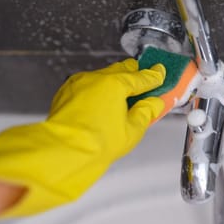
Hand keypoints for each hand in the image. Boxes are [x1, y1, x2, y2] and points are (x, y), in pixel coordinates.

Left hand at [0, 59, 165, 216]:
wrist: (63, 152)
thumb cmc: (97, 143)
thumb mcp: (132, 131)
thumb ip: (146, 113)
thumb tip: (154, 103)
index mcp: (115, 84)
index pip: (141, 77)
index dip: (154, 76)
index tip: (161, 73)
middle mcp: (96, 78)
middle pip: (121, 70)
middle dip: (134, 75)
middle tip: (145, 82)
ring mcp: (78, 84)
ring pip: (103, 77)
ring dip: (115, 83)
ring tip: (123, 98)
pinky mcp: (66, 93)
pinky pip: (87, 86)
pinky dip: (98, 91)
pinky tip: (102, 105)